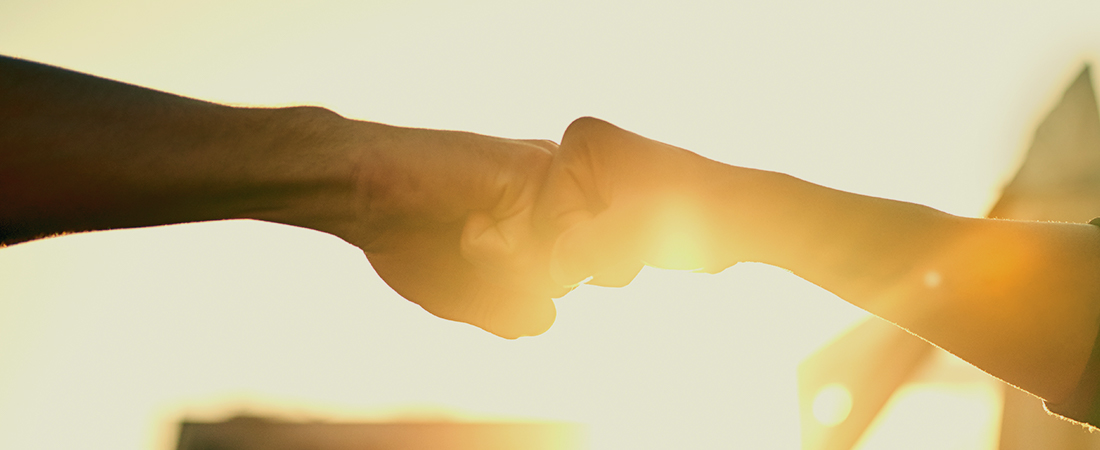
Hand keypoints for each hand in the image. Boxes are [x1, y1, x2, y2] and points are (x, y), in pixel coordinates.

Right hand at [334, 123, 568, 337]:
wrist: (363, 194)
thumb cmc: (409, 239)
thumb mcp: (467, 294)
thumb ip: (513, 313)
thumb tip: (546, 318)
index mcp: (544, 220)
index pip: (559, 287)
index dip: (508, 293)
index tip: (469, 256)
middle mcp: (555, 197)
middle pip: (564, 282)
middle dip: (507, 283)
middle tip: (466, 241)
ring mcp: (550, 180)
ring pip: (554, 267)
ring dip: (500, 267)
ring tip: (466, 227)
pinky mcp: (536, 169)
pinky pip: (535, 245)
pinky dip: (492, 248)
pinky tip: (467, 217)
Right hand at [536, 117, 728, 287]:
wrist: (742, 219)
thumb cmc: (692, 216)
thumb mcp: (630, 235)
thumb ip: (583, 252)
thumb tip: (555, 272)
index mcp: (581, 141)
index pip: (549, 215)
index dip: (585, 240)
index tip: (629, 230)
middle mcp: (584, 154)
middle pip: (556, 228)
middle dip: (594, 252)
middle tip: (638, 244)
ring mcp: (597, 179)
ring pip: (572, 242)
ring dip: (605, 260)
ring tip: (646, 246)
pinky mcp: (612, 203)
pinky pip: (591, 244)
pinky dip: (614, 258)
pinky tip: (645, 249)